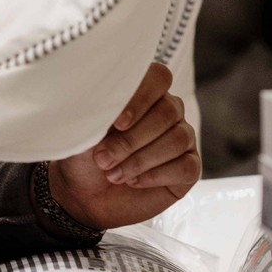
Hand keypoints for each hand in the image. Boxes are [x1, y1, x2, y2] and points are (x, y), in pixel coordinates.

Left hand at [47, 63, 200, 230]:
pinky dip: (155, 176)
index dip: (141, 98)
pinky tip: (133, 182)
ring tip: (113, 173)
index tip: (117, 123)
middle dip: (132, 139)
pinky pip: (186, 167)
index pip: (159, 77)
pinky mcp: (188, 168)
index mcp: (143, 93)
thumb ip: (99, 109)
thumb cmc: (83, 155)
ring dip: (140, 160)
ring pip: (178, 139)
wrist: (83, 194)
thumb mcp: (83, 129)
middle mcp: (168, 111)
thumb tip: (110, 102)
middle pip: (168, 111)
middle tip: (104, 158)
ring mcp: (181, 139)